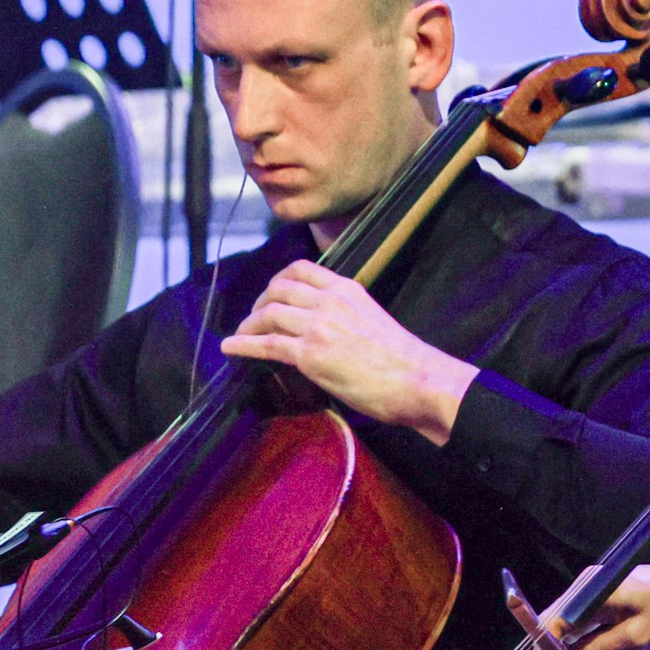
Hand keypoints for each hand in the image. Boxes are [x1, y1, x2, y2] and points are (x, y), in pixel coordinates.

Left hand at [219, 260, 478, 444]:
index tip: (271, 292)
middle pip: (278, 289)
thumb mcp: (375, 320)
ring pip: (268, 315)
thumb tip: (329, 331)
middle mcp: (330, 301)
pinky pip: (265, 344)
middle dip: (259, 302)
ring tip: (240, 335)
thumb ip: (349, 316)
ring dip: (248, 324)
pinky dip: (242, 344)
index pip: (302, 269)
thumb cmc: (406, 360)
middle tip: (253, 317)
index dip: (278, 279)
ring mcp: (318, 326)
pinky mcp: (309, 355)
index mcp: (348, 290)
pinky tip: (230, 348)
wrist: (419, 379)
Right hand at [535, 563, 649, 649]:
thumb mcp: (637, 636)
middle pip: (558, 617)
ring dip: (561, 643)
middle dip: (550, 649)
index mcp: (596, 590)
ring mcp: (600, 584)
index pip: (555, 621)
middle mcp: (592, 582)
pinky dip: (576, 634)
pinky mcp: (611, 590)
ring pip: (568, 616)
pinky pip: (584, 613)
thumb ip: (598, 649)